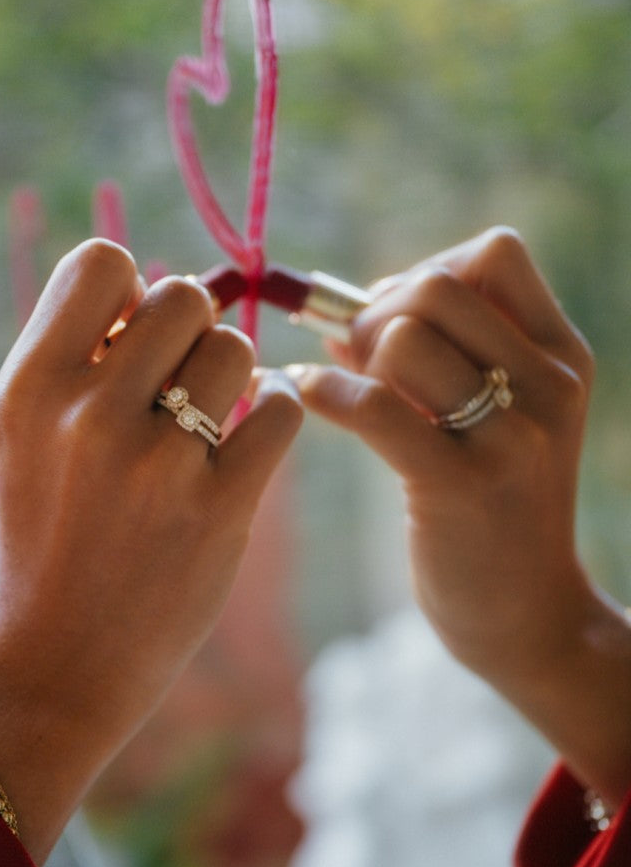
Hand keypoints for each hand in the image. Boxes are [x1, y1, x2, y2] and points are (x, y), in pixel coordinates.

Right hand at [0, 239, 301, 862]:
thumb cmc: (43, 540)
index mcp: (30, 388)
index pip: (103, 261)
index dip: (130, 289)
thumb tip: (156, 292)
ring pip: (236, 348)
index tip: (131, 338)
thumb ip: (77, 357)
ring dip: (233, 375)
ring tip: (209, 419)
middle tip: (177, 383)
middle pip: (184, 296)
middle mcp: (90, 414)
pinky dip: (276, 413)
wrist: (55, 666)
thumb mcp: (23, 439)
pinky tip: (248, 440)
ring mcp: (158, 462)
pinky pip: (282, 407)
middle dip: (189, 331)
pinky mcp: (220, 507)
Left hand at [290, 227, 630, 805]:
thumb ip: (424, 355)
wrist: (526, 613)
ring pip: (403, 335)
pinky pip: (374, 406)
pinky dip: (325, 390)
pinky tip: (306, 393)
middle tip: (365, 364)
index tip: (399, 321)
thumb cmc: (490, 504)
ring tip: (355, 394)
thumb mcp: (487, 417)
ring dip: (358, 358)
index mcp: (560, 355)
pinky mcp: (461, 487)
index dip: (427, 271)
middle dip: (377, 314)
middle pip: (435, 286)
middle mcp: (548, 385)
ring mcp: (511, 437)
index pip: (494, 253)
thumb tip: (335, 311)